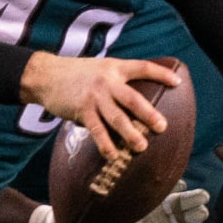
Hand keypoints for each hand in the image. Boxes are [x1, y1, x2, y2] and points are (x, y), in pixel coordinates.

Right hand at [20, 53, 177, 160]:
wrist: (45, 75)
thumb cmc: (74, 74)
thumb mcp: (99, 68)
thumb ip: (116, 78)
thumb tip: (135, 98)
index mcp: (115, 68)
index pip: (143, 68)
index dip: (161, 74)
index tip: (177, 83)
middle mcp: (107, 81)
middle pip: (133, 99)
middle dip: (149, 114)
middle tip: (162, 127)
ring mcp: (94, 96)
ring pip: (117, 117)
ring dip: (130, 133)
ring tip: (141, 147)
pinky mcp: (82, 110)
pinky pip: (96, 129)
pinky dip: (105, 143)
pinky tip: (113, 154)